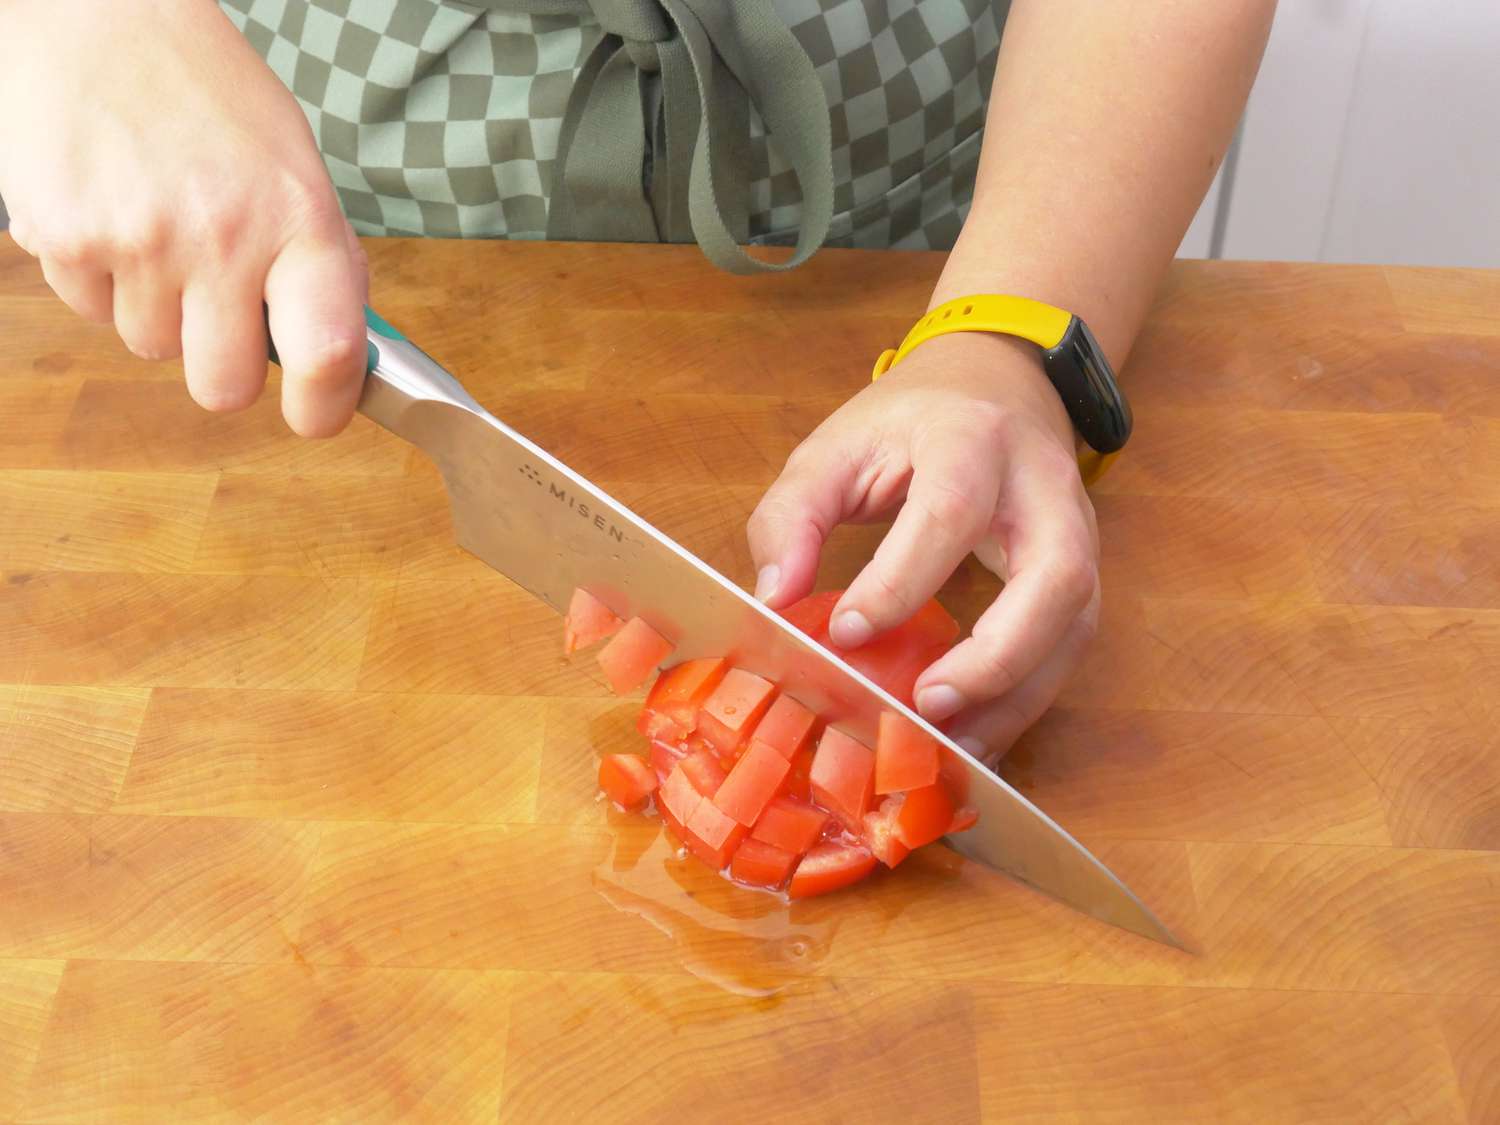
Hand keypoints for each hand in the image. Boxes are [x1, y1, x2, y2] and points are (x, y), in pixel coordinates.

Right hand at [0, 0, 367, 435]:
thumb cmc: (209, 95)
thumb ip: (315, 262)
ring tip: (157, 225)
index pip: (328, 352)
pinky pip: (89, 308)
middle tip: (217, 315)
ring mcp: (140, 242)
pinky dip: (100, 276)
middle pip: (222, 385)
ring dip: (155, 307)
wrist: (100, 17)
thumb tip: (337, 354)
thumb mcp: (294, 169)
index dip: (325, 406)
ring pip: (149, 348)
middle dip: (220, 366)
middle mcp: (223, 237)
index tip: (315, 416)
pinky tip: (111, 209)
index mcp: (298, 220)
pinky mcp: (65, 238)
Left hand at [747, 332, 1100, 763]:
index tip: (847, 632)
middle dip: (997, 655)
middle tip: (927, 705)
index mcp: (971, 438)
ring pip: (1076, 622)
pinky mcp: (1083, 570)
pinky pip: (1070, 643)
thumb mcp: (835, 446)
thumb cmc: (908, 421)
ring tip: (953, 746)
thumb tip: (774, 599)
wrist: (996, 382)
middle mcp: (1042, 485)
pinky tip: (975, 737)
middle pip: (1056, 575)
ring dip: (1019, 694)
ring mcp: (1077, 529)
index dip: (902, 579)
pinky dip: (1025, 699)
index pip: (951, 511)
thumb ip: (793, 515)